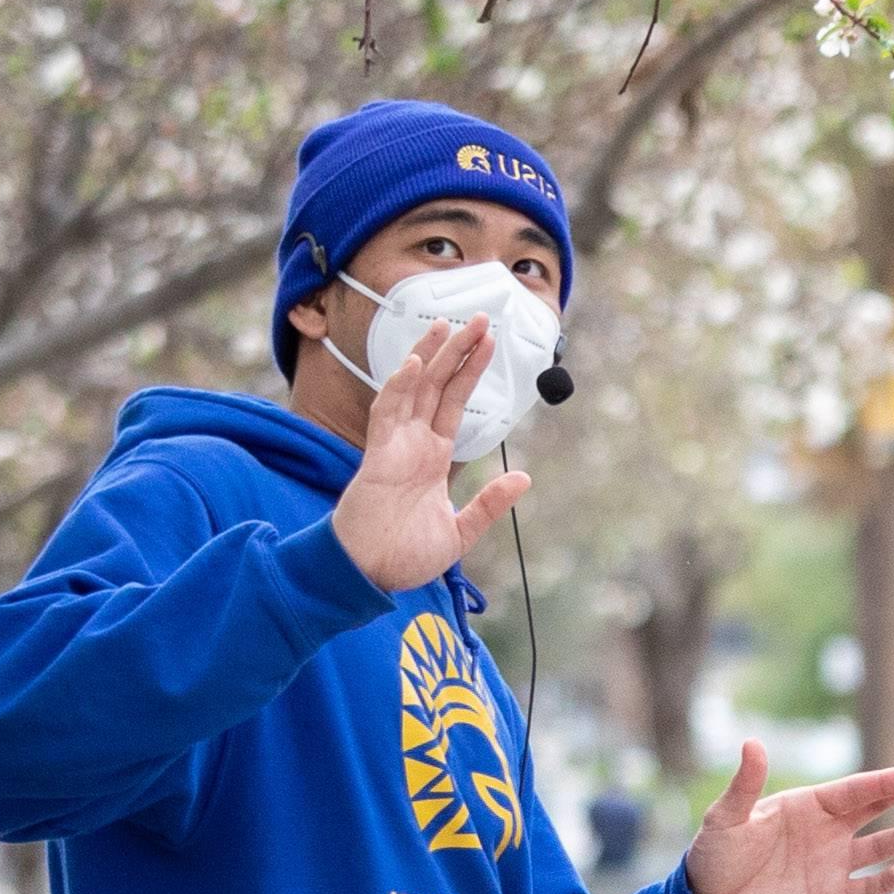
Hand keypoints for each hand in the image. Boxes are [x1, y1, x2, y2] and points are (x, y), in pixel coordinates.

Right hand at [326, 316, 529, 592]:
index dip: (469, 371)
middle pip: (437, 385)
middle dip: (457, 351)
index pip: (453, 403)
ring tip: (447, 323)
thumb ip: (490, 503)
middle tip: (478, 317)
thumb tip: (523, 477)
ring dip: (429, 356)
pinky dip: (399, 388)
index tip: (488, 342)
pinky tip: (415, 363)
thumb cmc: (406, 555)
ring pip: (412, 389)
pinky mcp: (377, 458)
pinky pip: (387, 415)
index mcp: (432, 457)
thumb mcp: (461, 530)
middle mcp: (413, 444)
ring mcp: (394, 447)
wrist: (370, 575)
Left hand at [681, 738, 893, 893]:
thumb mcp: (725, 819)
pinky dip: (886, 882)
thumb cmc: (715, 858)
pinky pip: (867, 888)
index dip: (882, 782)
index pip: (851, 791)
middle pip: (870, 809)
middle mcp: (825, 832)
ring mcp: (831, 865)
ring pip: (878, 848)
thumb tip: (752, 743)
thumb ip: (745, 785)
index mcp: (805, 807)